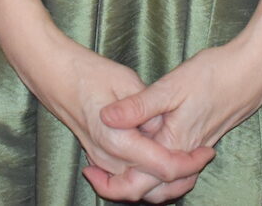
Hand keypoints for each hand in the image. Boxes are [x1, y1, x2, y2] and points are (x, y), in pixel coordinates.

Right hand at [13, 28, 213, 201]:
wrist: (54, 74)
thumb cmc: (88, 73)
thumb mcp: (125, 81)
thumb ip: (147, 110)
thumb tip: (165, 129)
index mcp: (119, 140)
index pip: (164, 167)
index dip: (190, 163)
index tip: (207, 150)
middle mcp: (109, 157)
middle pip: (152, 188)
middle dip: (180, 181)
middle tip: (201, 160)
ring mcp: (101, 160)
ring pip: (138, 188)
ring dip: (164, 183)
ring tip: (188, 163)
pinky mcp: (98, 157)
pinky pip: (126, 179)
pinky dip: (147, 177)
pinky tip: (163, 159)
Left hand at [96, 33, 261, 201]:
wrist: (254, 70)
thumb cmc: (215, 73)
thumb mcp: (172, 85)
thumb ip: (138, 105)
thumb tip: (105, 118)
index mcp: (174, 145)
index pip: (138, 182)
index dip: (110, 183)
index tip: (89, 170)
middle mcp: (186, 154)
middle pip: (151, 189)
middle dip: (121, 187)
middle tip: (95, 174)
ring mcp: (196, 148)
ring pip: (166, 182)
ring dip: (141, 180)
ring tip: (114, 167)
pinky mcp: (202, 139)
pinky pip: (176, 168)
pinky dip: (157, 168)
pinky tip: (144, 148)